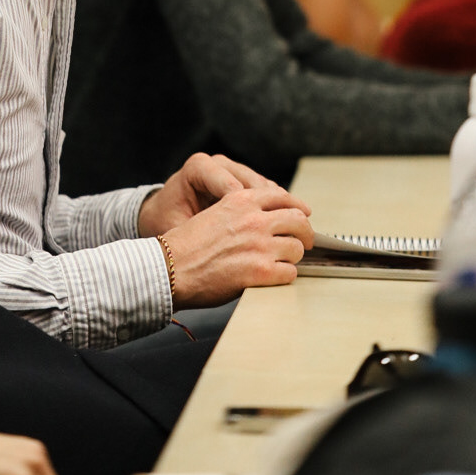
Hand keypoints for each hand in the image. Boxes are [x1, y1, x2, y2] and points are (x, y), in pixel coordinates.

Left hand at [138, 151, 300, 236]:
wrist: (161, 212)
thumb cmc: (167, 223)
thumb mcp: (177, 228)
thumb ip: (199, 232)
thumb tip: (226, 248)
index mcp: (198, 168)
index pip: (232, 187)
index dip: (251, 212)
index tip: (263, 230)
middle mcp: (218, 163)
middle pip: (255, 182)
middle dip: (277, 205)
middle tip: (296, 226)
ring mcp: (231, 168)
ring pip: (264, 185)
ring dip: (283, 205)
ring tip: (300, 222)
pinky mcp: (241, 178)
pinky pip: (265, 190)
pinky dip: (279, 205)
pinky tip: (291, 219)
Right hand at [159, 185, 314, 307]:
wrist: (170, 268)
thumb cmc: (187, 245)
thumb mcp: (214, 213)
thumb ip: (242, 213)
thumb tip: (267, 220)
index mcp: (241, 200)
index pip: (282, 197)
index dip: (296, 208)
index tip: (301, 216)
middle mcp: (254, 219)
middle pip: (298, 221)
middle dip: (304, 233)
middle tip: (304, 242)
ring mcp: (259, 245)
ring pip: (297, 248)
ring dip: (292, 257)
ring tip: (283, 263)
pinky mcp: (261, 271)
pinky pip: (290, 272)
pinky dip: (285, 276)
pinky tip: (274, 277)